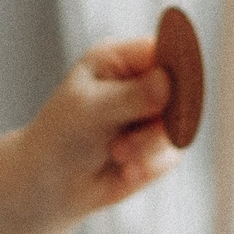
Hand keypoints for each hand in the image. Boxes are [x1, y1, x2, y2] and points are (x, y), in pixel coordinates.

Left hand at [0, 36, 176, 233]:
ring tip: (117, 153)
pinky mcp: (158, 146)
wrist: (51, 184)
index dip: (176, 66)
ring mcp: (153, 115)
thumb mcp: (91, 109)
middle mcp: (141, 82)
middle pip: (182, 87)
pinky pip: (172, 153)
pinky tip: (124, 169)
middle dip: (162, 114)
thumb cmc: (62, 136)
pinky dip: (150, 165)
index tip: (173, 88)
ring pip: (179, 124)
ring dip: (149, 145)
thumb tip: (167, 82)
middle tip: (137, 128)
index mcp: (120, 59)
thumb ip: (132, 95)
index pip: (163, 49)